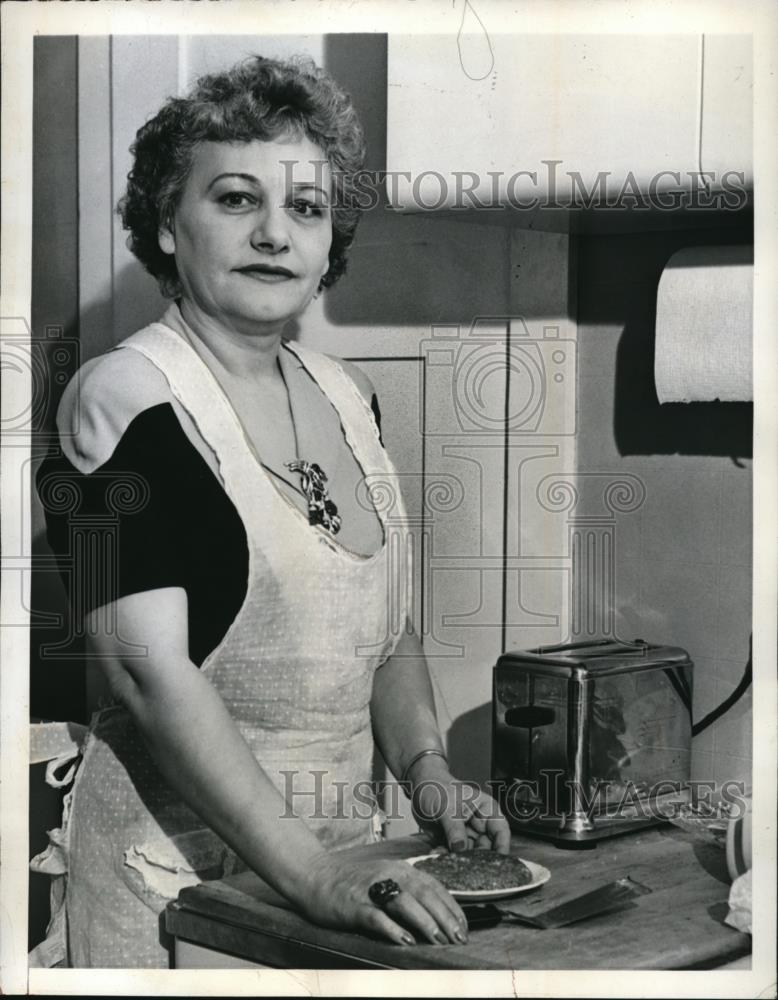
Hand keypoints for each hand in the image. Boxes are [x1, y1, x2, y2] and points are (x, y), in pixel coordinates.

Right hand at [296, 852, 468, 946]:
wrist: (315, 876)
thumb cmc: (353, 882)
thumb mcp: (385, 878)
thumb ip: (408, 890)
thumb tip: (438, 912)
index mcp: (399, 868)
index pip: (433, 886)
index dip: (451, 907)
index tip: (464, 927)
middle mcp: (388, 875)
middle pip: (423, 894)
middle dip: (445, 917)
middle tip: (458, 937)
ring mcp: (370, 889)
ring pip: (404, 903)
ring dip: (424, 922)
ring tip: (438, 939)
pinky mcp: (353, 905)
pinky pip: (376, 916)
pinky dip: (392, 929)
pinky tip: (405, 940)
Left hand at [409, 759, 511, 854]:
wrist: (419, 787)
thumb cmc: (438, 788)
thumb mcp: (447, 807)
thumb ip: (455, 829)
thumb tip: (460, 849)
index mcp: (487, 810)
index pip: (501, 832)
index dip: (502, 848)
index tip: (496, 863)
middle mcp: (479, 825)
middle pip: (486, 848)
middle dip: (475, 858)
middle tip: (462, 861)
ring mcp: (466, 834)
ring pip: (468, 854)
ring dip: (457, 857)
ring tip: (443, 852)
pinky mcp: (453, 842)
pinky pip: (453, 854)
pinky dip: (445, 855)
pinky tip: (436, 851)